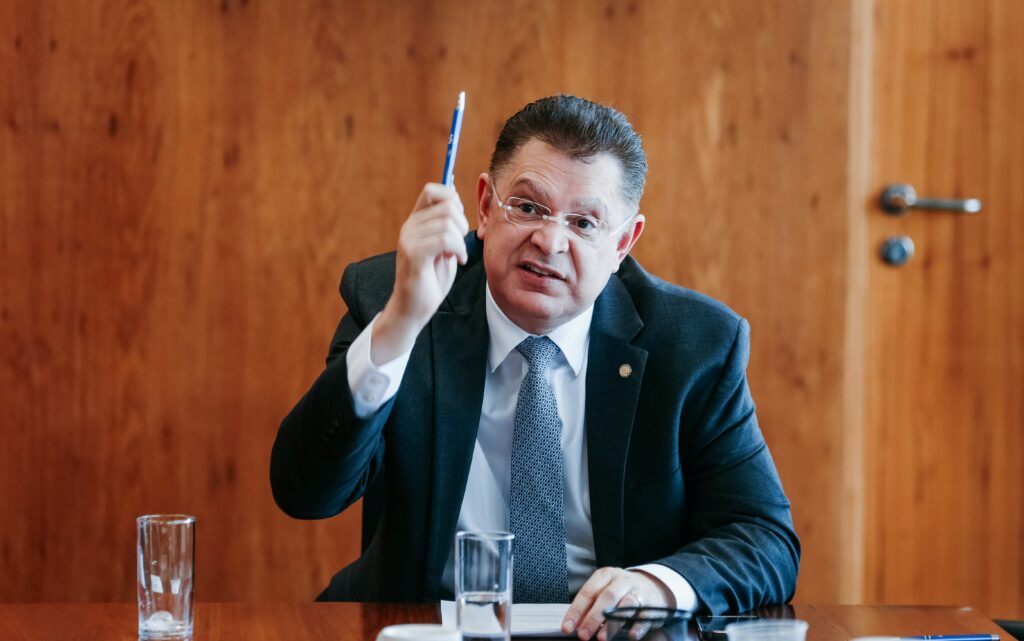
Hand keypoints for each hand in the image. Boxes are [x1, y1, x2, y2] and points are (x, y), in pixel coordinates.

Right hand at [372, 183, 468, 363]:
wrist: (413, 309)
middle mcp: (409, 227)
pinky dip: (458, 249)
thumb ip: (447, 224)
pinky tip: (457, 261)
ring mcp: (409, 240)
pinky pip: (444, 240)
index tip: (458, 222)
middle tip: (461, 243)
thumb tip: (455, 198)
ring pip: (447, 223)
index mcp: (415, 222)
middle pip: (446, 205)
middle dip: (463, 222)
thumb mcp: (443, 247)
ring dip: (461, 241)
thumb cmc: (430, 279)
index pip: (432, 190)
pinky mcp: (414, 255)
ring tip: (458, 255)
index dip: (453, 199)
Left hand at [561, 568, 672, 640]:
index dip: (576, 611)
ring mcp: (638, 591)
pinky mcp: (652, 604)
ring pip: (625, 605)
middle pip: (606, 597)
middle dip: (593, 617)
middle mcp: (622, 580)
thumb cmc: (621, 591)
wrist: (653, 585)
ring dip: (612, 623)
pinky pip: (645, 616)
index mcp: (605, 575)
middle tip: (583, 635)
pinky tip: (631, 635)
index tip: (567, 627)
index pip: (588, 592)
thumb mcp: (605, 592)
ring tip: (602, 637)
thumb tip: (575, 626)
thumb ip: (591, 607)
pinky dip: (638, 626)